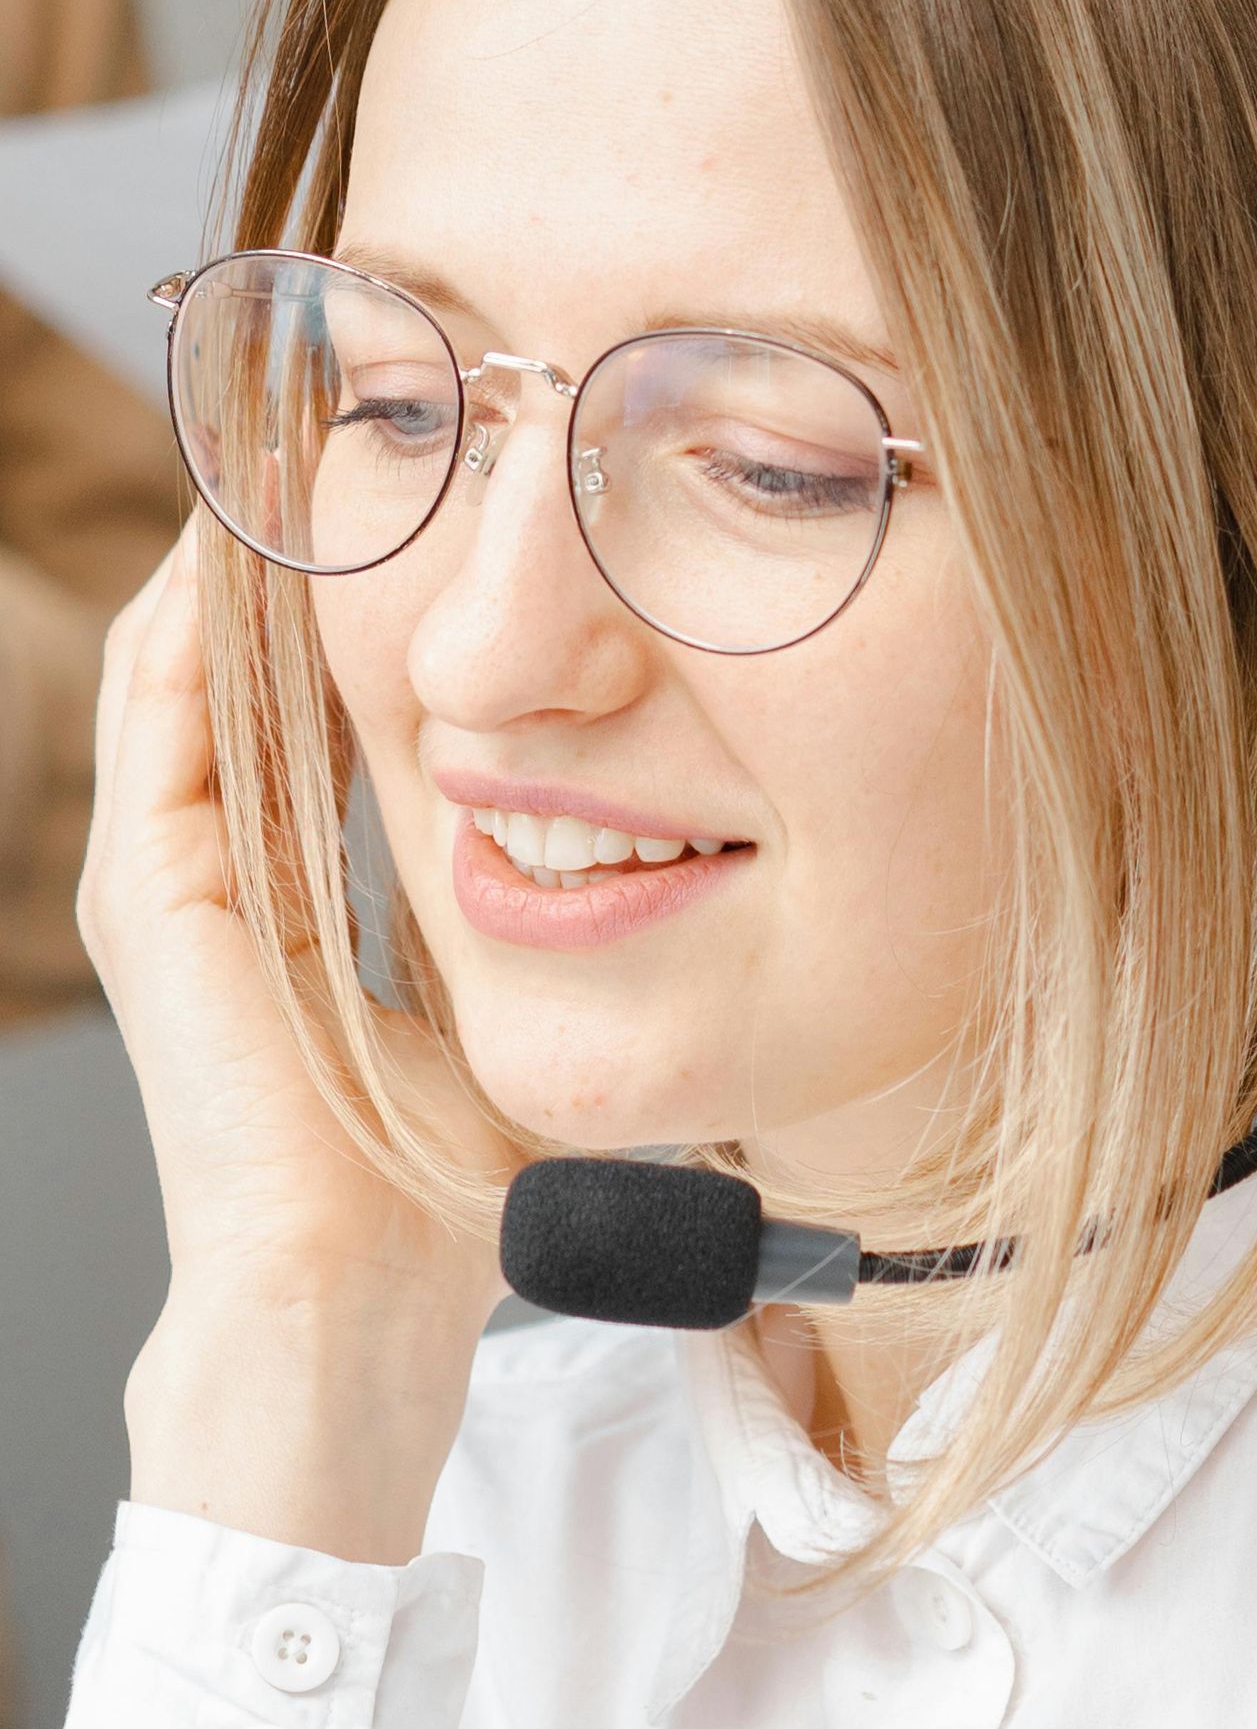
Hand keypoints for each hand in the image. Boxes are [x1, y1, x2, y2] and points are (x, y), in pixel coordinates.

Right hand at [79, 523, 515, 1560]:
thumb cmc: (433, 1193)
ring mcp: (163, 879)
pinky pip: (167, 709)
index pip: (310, 713)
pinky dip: (204, 614)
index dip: (362, 609)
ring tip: (304, 442)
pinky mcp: (147, 893)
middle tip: (355, 431)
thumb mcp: (497, 1017)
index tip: (430, 515)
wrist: (354, 1297)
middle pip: (239, 665)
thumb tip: (637, 881)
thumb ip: (525, 938)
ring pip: (191, 664)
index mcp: (282, 899)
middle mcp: (208, 874)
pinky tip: (253, 532)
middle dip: (293, 551)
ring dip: (242, 555)